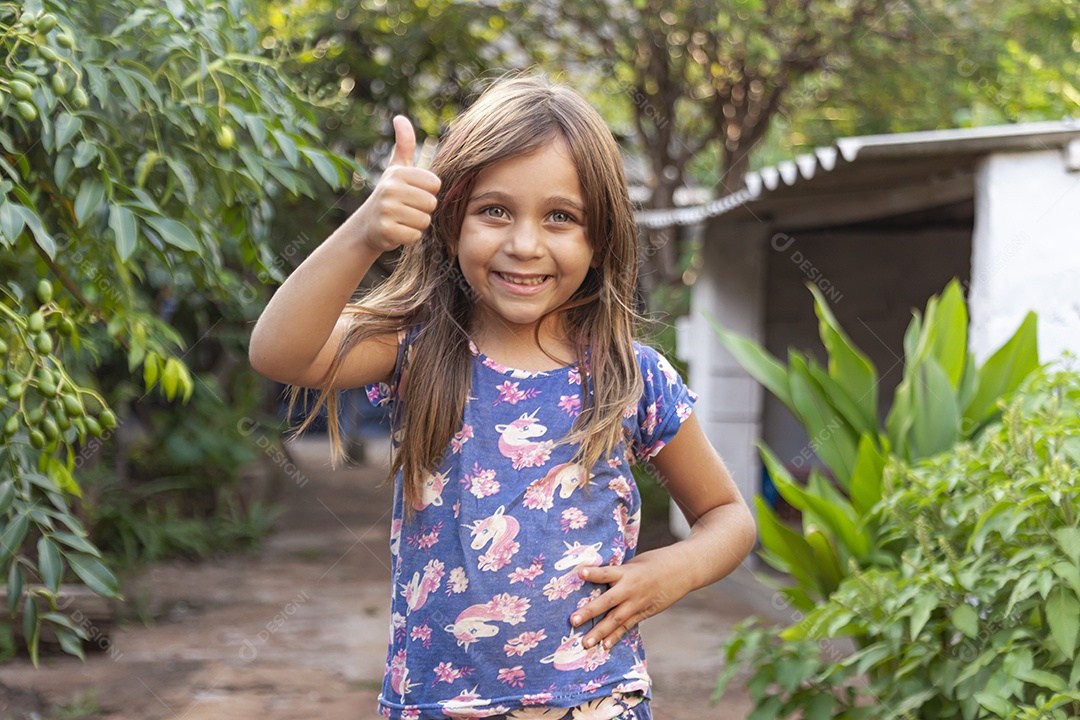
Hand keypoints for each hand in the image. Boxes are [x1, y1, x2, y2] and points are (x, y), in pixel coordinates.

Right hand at [353, 115, 440, 252]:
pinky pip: (415, 236)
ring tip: (402, 219)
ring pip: (424, 221)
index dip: (427, 192)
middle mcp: (390, 189)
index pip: (435, 185)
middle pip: (431, 203)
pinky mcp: (386, 230)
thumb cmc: (390, 194)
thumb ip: (404, 144)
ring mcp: (386, 210)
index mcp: (398, 173)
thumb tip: (399, 117)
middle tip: (407, 209)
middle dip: (423, 209)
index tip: (412, 193)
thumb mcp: (397, 168)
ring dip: (417, 224)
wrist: (367, 225)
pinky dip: (410, 237)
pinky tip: (398, 231)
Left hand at [568, 546, 695, 650]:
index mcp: (627, 572)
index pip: (607, 572)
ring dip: (600, 631)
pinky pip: (628, 626)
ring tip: (585, 642)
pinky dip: (616, 636)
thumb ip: (617, 573)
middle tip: (573, 620)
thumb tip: (595, 579)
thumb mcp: (634, 562)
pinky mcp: (644, 613)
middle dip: (590, 611)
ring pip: (617, 619)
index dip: (593, 573)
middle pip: (608, 601)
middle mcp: (631, 589)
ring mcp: (638, 603)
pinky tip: (605, 646)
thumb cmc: (655, 562)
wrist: (683, 570)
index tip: (579, 573)